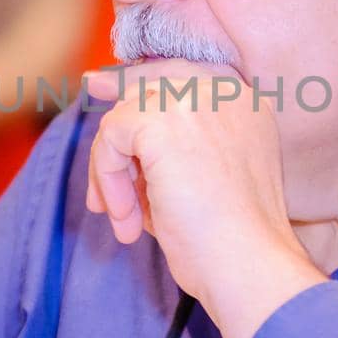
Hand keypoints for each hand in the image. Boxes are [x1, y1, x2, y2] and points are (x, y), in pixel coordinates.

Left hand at [82, 61, 322, 337]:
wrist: (247, 262)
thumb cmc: (230, 241)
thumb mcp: (208, 178)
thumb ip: (175, 147)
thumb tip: (120, 126)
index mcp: (246, 105)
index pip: (187, 74)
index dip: (146, 77)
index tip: (108, 81)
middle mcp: (225, 92)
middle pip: (154, 80)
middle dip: (120, 91)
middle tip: (90, 86)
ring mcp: (193, 101)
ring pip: (125, 117)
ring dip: (114, 170)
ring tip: (128, 218)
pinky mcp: (159, 122)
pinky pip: (112, 139)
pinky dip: (109, 180)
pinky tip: (129, 218)